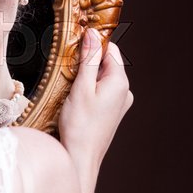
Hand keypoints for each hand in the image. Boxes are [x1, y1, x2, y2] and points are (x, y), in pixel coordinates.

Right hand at [58, 29, 132, 192]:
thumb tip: (93, 35)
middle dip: (88, 61)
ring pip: (103, 78)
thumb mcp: (81, 87)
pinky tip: (75, 97)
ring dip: (87, 76)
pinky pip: (102, 91)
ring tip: (69, 85)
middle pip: (106, 63)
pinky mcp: (112, 112)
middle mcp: (125, 91)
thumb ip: (88, 59)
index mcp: (120, 82)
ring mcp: (120, 103)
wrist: (81, 158)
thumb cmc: (80, 125)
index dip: (93, 44)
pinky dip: (89, 88)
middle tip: (67, 66)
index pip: (110, 50)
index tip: (75, 43)